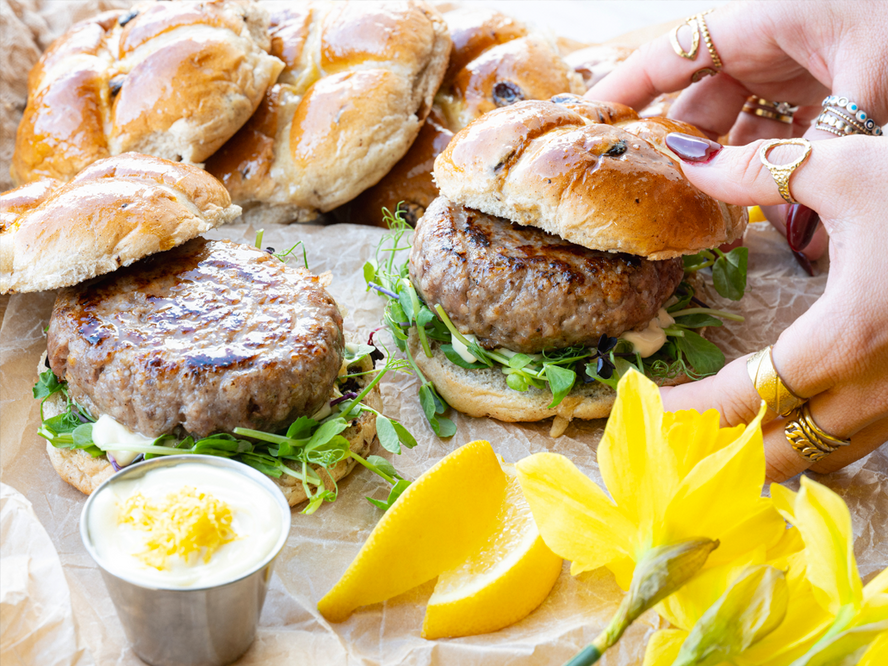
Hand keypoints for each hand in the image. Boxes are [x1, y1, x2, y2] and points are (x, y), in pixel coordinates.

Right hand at [585, 0, 887, 261]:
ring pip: (739, 125)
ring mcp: (799, 68)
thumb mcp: (869, 91)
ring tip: (703, 215)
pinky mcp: (826, 90)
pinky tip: (768, 209)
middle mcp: (774, 46)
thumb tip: (787, 233)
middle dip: (679, 148)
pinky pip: (780, 134)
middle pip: (701, 100)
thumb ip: (816, 158)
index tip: (587, 122)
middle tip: (651, 196)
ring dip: (728, 169)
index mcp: (767, 22)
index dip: (626, 87)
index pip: (674, 53)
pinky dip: (773, 169)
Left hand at [658, 133, 887, 481]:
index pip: (736, 401)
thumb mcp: (852, 170)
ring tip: (706, 433)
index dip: (680, 410)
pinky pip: (853, 445)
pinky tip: (781, 420)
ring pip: (815, 459)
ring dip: (755, 455)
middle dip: (708, 450)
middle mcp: (874, 391)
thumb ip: (759, 173)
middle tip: (660, 431)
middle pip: (769, 453)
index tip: (637, 404)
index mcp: (844, 340)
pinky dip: (806, 445)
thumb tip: (687, 159)